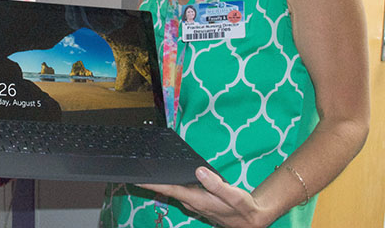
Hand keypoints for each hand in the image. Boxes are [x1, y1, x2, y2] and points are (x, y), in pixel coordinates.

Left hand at [140, 167, 268, 227]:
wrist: (249, 219)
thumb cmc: (242, 208)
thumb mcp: (234, 196)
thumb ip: (217, 185)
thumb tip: (199, 171)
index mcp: (197, 200)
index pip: (170, 189)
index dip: (153, 184)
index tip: (137, 178)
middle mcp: (191, 202)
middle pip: (168, 189)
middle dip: (153, 180)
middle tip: (137, 167)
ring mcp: (193, 202)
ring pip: (174, 189)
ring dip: (161, 181)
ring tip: (148, 167)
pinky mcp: (197, 200)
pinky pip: (181, 189)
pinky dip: (173, 181)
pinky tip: (169, 174)